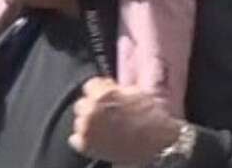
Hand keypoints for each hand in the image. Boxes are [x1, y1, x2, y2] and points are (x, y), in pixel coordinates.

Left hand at [68, 77, 182, 164]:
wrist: (156, 142)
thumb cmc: (151, 117)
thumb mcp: (137, 93)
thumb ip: (116, 89)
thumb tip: (107, 87)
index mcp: (104, 95)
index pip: (90, 85)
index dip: (100, 88)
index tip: (105, 93)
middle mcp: (91, 112)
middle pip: (82, 103)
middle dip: (94, 106)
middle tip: (108, 111)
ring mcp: (86, 131)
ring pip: (79, 120)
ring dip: (90, 121)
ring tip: (108, 125)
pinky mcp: (85, 146)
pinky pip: (76, 138)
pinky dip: (85, 137)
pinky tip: (101, 136)